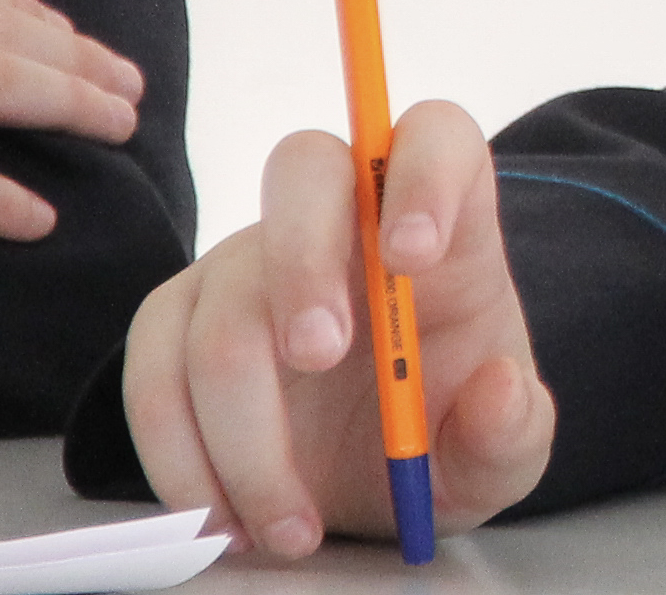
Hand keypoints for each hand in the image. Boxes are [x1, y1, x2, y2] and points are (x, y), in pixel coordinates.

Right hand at [125, 103, 555, 556]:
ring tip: (291, 526)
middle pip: (304, 172)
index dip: (422, 175)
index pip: (434, 138)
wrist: (373, 483)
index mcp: (443, 226)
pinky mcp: (178, 325)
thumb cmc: (444, 435)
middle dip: (304, 262)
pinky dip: (179, 455)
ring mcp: (249, 265)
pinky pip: (151, 370)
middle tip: (320, 358)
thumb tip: (496, 387)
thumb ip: (514, 429)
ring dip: (243, 427)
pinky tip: (225, 520)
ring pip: (221, 302)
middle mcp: (339, 221)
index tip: (415, 255)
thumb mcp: (502, 454)